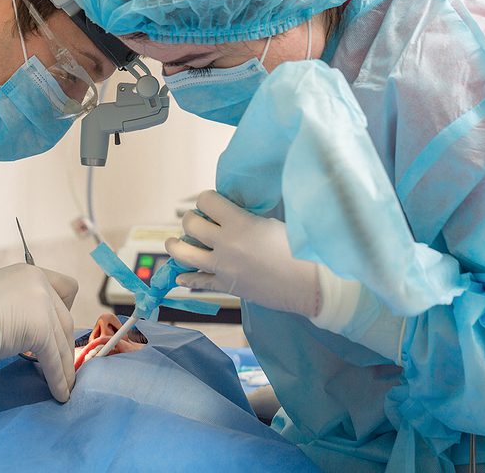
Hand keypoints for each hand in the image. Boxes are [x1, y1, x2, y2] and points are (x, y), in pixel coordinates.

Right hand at [0, 264, 77, 400]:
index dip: (62, 311)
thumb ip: (13, 304)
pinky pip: (53, 357)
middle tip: (61, 364)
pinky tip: (59, 393)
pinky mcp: (39, 327)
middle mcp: (37, 280)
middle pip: (64, 317)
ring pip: (61, 339)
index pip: (64, 288)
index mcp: (26, 271)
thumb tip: (26, 329)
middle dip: (64, 343)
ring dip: (65, 365)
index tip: (54, 332)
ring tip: (65, 386)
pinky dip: (57, 377)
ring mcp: (40, 301)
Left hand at [166, 190, 322, 316]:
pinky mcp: (226, 286)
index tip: (211, 202)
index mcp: (238, 223)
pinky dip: (187, 277)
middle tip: (196, 221)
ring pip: (184, 254)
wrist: (310, 284)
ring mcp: (222, 267)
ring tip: (174, 242)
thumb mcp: (271, 222)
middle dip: (191, 219)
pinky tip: (181, 275)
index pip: (206, 201)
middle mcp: (225, 244)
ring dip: (175, 245)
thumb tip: (228, 213)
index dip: (207, 198)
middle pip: (191, 224)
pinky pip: (198, 281)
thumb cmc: (298, 249)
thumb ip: (246, 217)